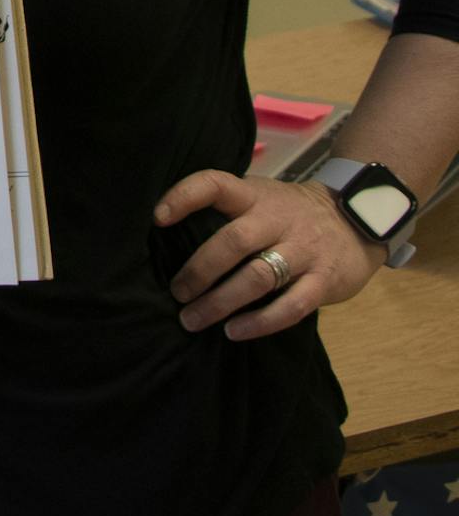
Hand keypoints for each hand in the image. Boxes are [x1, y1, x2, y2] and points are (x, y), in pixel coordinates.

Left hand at [158, 171, 386, 340]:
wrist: (358, 220)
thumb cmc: (289, 214)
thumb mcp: (259, 198)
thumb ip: (227, 211)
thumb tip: (168, 236)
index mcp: (254, 195)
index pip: (215, 184)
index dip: (184, 197)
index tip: (157, 218)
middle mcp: (277, 219)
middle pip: (233, 241)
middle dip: (199, 270)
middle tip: (176, 293)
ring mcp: (304, 250)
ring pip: (258, 277)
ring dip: (221, 302)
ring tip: (193, 320)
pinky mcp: (325, 280)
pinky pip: (291, 305)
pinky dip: (260, 322)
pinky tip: (234, 332)